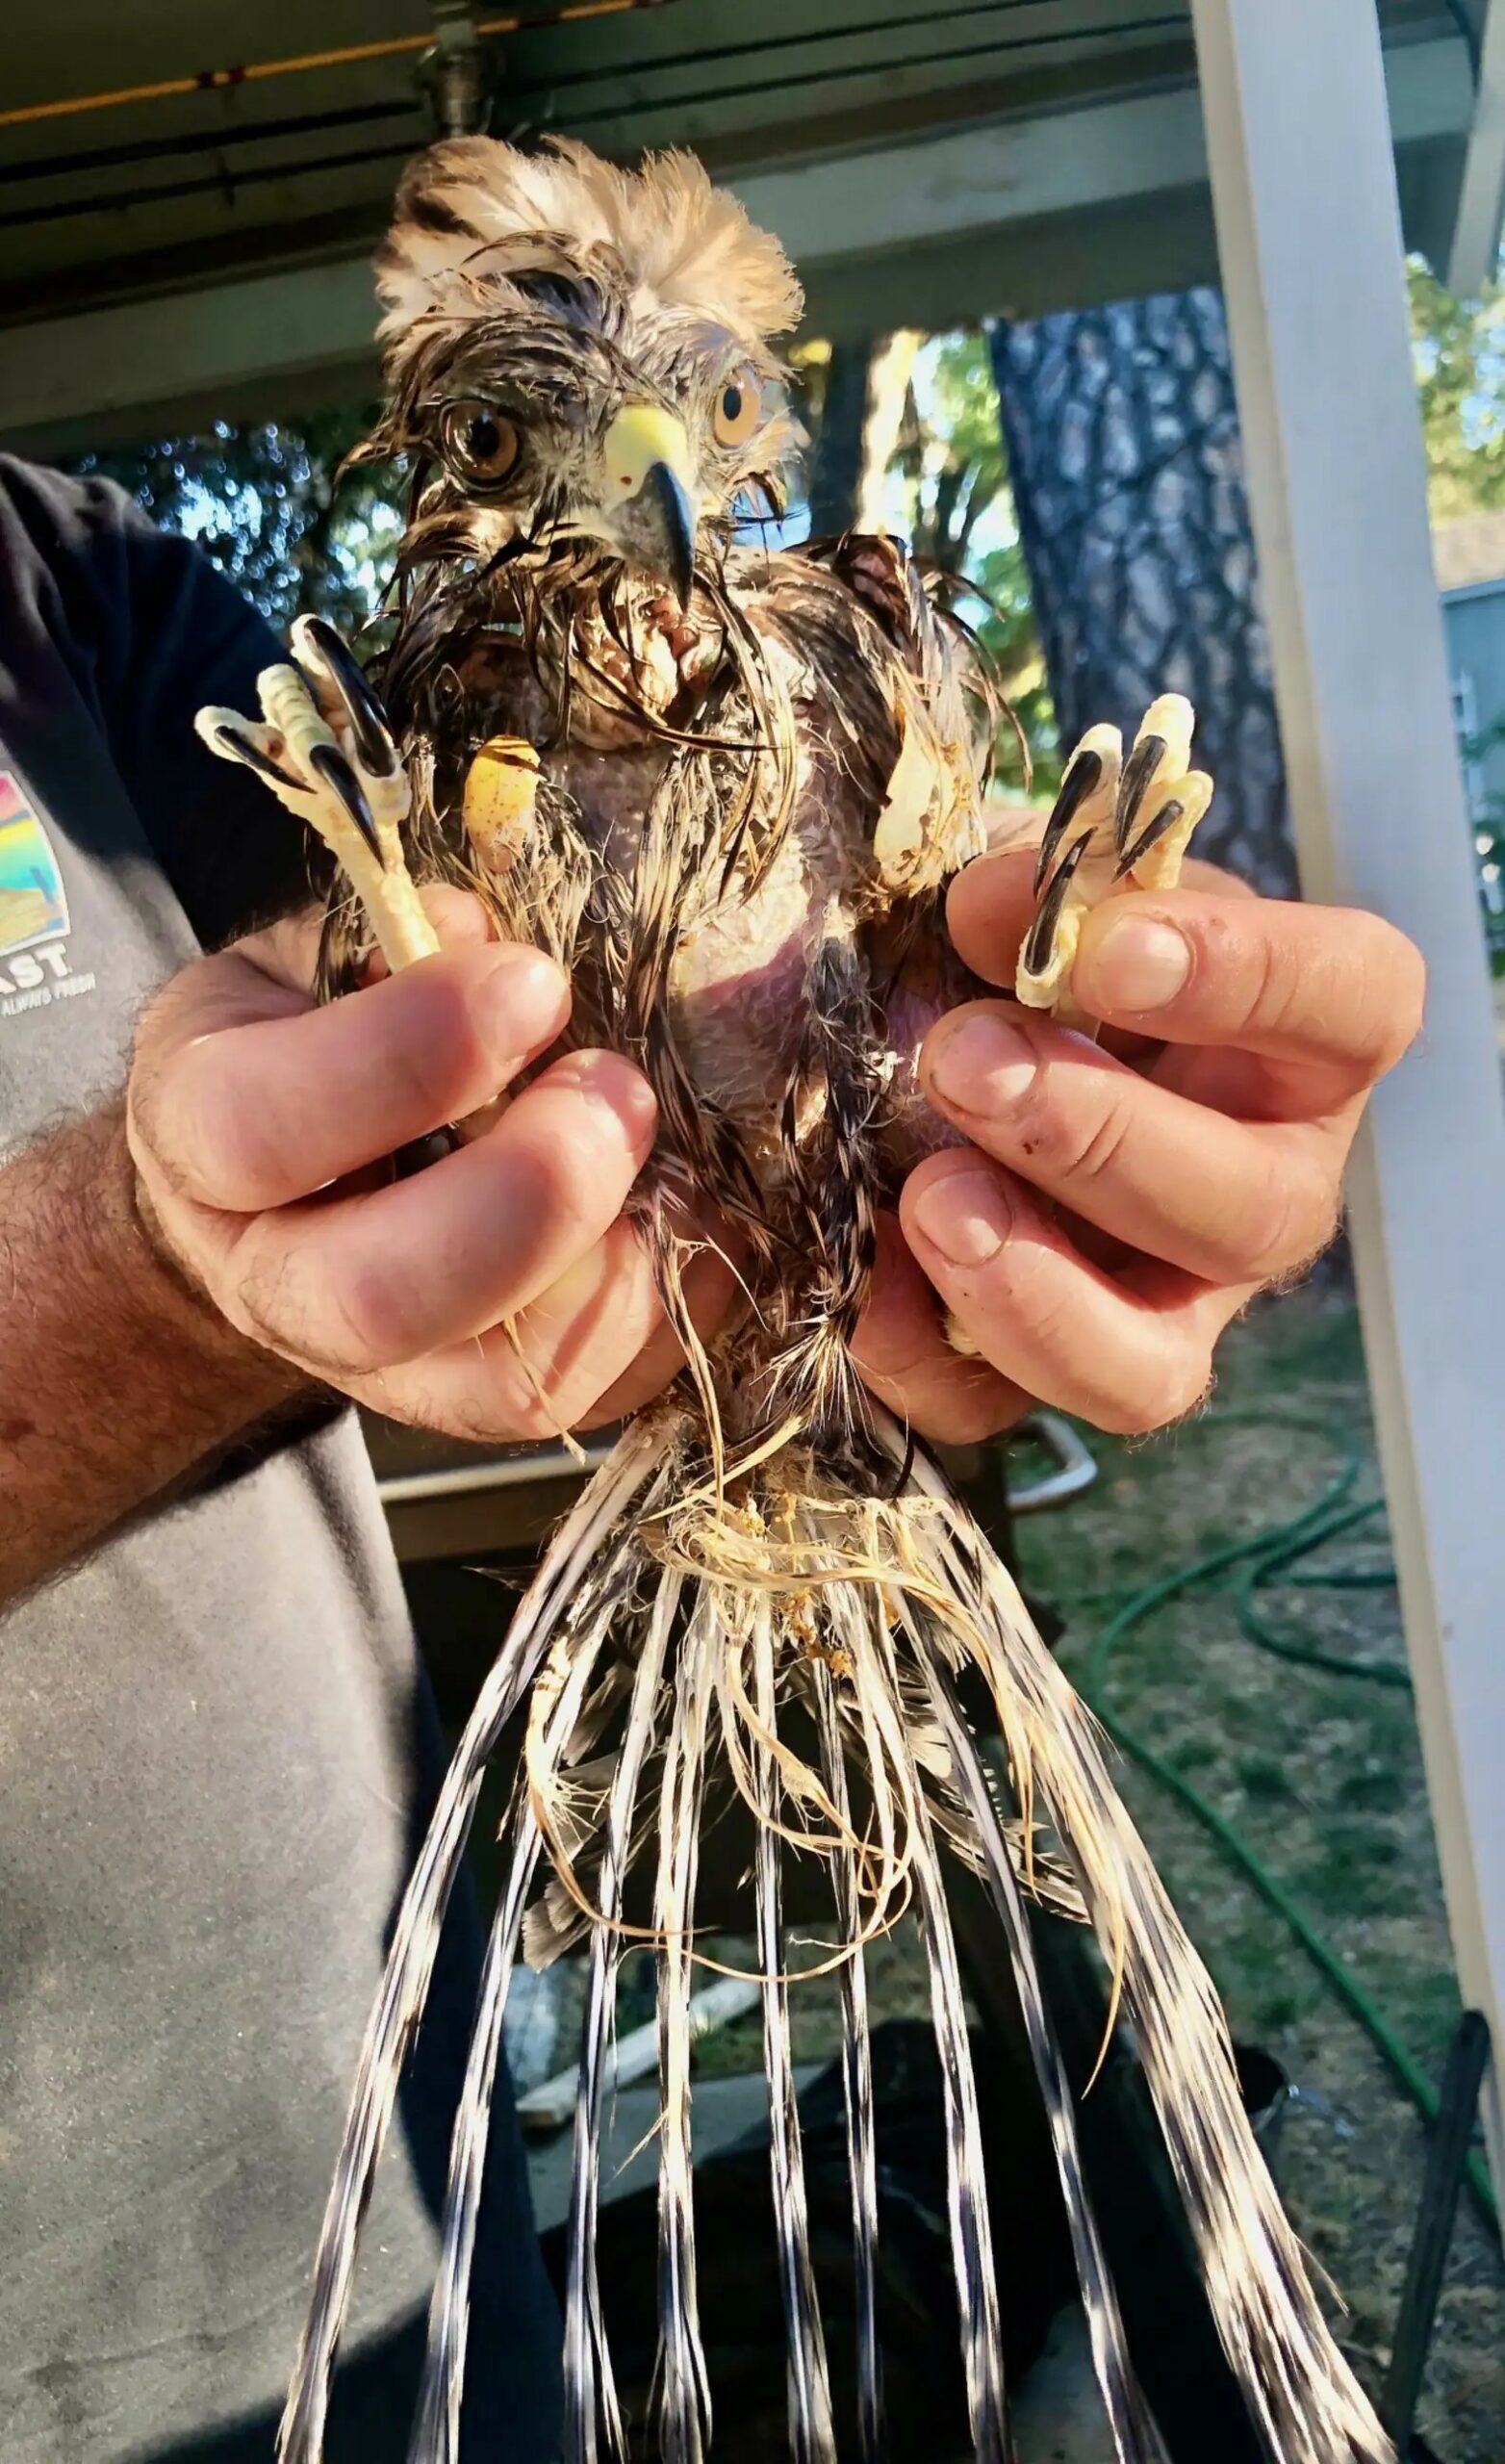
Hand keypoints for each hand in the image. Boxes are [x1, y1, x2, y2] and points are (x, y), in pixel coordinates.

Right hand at [127, 895, 730, 1440]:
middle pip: (381, 1297)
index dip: (412, 1056)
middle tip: (618, 1087)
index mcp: (204, 1136)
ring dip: (619, 1263)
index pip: (267, 1128)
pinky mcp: (487, 1406)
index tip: (532, 982)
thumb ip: (399, 937)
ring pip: (502, 1379)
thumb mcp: (320, 951)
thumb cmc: (319, 1031)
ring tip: (677, 1152)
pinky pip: (591, 1394)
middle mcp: (274, 1284)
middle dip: (529, 1194)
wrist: (287, 1181)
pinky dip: (671, 1307)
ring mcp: (381, 1373)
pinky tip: (700, 1214)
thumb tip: (488, 937)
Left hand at [853, 847, 1424, 1442]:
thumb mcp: (1031, 889)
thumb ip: (1031, 885)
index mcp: (1297, 1040)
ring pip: (1154, 1366)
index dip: (1247, 977)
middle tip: (964, 1061)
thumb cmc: (1018, 954)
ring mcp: (1166, 1304)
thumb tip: (999, 915)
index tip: (1107, 947)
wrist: (915, 1042)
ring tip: (926, 1197)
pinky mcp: (1043, 1371)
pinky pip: (1003, 1410)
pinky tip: (860, 1277)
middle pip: (1256, 1210)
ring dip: (1033, 1288)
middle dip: (1101, 1141)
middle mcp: (1262, 1187)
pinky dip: (920, 1352)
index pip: (1352, 1002)